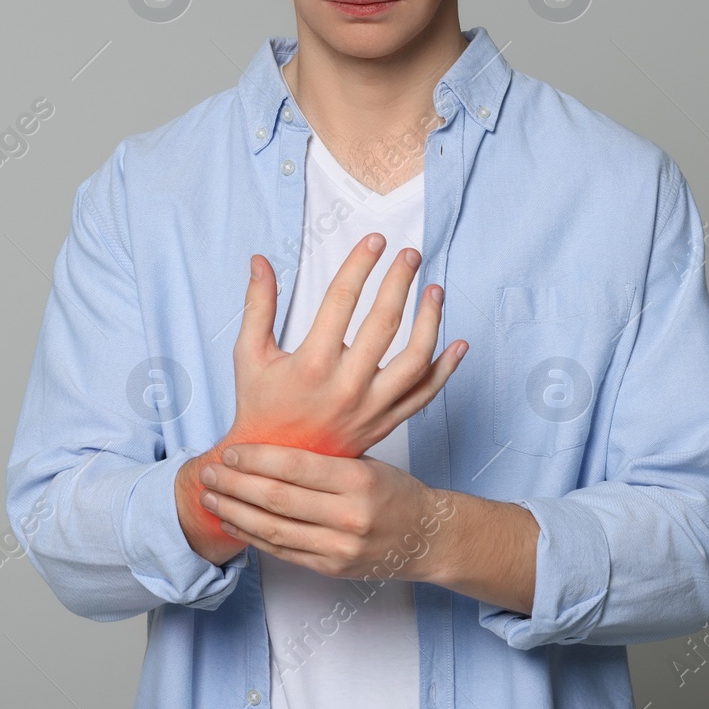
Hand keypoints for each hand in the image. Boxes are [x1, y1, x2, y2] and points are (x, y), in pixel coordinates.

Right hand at [177, 232, 465, 562]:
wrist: (276, 468)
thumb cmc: (260, 406)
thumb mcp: (249, 355)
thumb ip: (258, 305)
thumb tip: (260, 260)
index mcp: (311, 364)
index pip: (342, 301)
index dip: (361, 265)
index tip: (376, 240)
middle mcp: (346, 386)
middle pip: (384, 323)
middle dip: (400, 281)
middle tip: (411, 254)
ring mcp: (370, 407)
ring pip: (414, 358)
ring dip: (430, 320)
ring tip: (435, 290)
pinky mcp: (386, 423)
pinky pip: (425, 394)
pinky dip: (446, 369)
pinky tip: (458, 344)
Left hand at [199, 444, 458, 581]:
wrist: (426, 538)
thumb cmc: (394, 492)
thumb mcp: (367, 463)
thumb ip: (323, 458)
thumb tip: (267, 444)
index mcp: (359, 481)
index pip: (295, 467)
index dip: (256, 459)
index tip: (230, 451)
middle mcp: (349, 517)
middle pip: (278, 499)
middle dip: (235, 485)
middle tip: (208, 472)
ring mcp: (339, 548)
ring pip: (274, 530)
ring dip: (235, 513)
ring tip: (210, 498)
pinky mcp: (331, 568)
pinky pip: (283, 552)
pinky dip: (253, 536)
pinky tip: (233, 522)